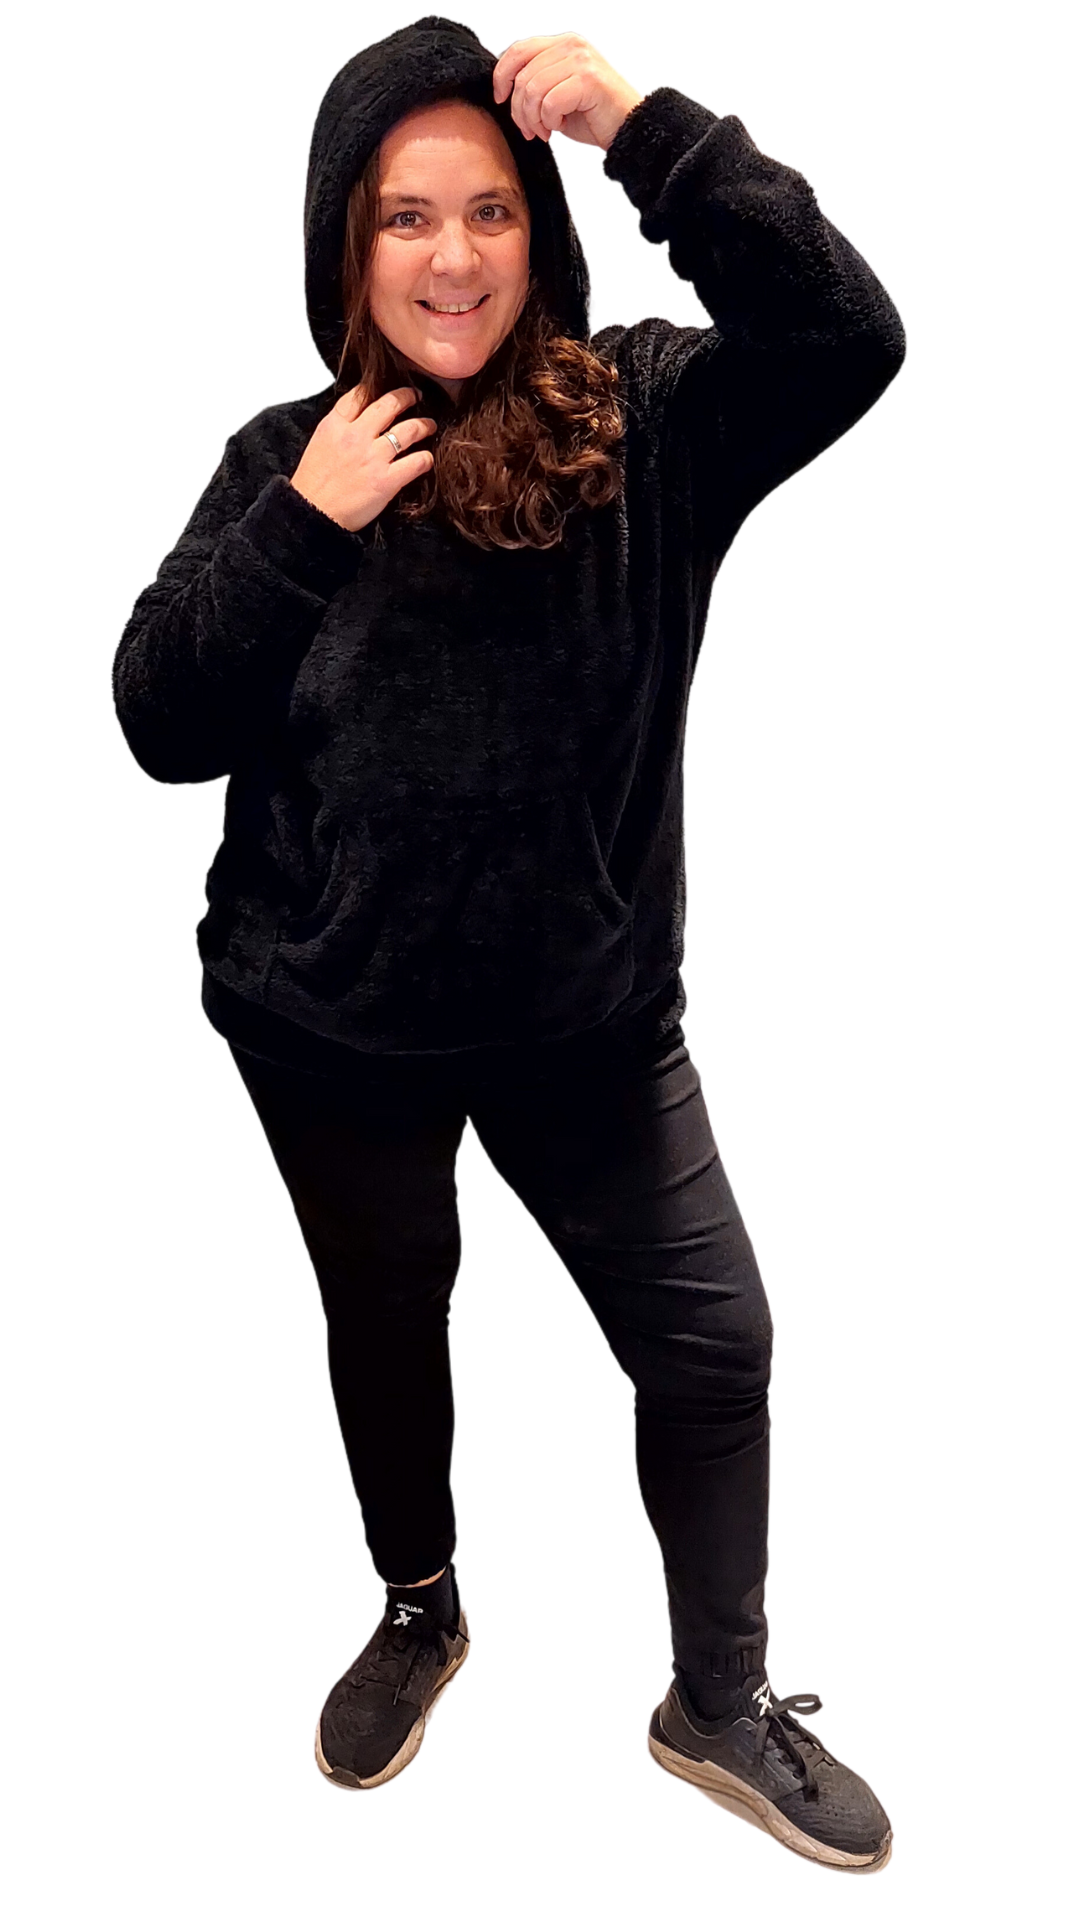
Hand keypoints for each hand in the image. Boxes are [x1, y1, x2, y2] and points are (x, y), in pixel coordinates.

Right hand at [289, 386, 437, 532]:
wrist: (312, 514)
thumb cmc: (313, 486)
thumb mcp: (319, 444)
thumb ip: (339, 428)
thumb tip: (358, 420)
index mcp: (335, 425)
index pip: (360, 394)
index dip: (377, 386)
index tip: (387, 389)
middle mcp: (356, 436)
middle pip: (389, 405)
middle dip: (407, 397)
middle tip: (416, 397)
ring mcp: (373, 458)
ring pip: (409, 430)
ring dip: (424, 426)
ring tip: (429, 426)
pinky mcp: (386, 480)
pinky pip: (416, 462)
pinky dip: (426, 459)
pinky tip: (427, 459)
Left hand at [492, 32, 643, 150]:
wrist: (627, 130)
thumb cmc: (594, 115)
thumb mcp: (557, 93)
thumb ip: (536, 81)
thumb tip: (505, 87)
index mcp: (563, 44)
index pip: (518, 50)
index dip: (501, 76)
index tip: (501, 99)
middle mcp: (571, 45)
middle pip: (523, 75)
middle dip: (519, 109)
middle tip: (530, 130)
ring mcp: (580, 60)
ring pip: (533, 89)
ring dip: (533, 119)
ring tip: (544, 131)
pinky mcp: (588, 79)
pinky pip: (550, 103)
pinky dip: (549, 121)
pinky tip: (559, 126)